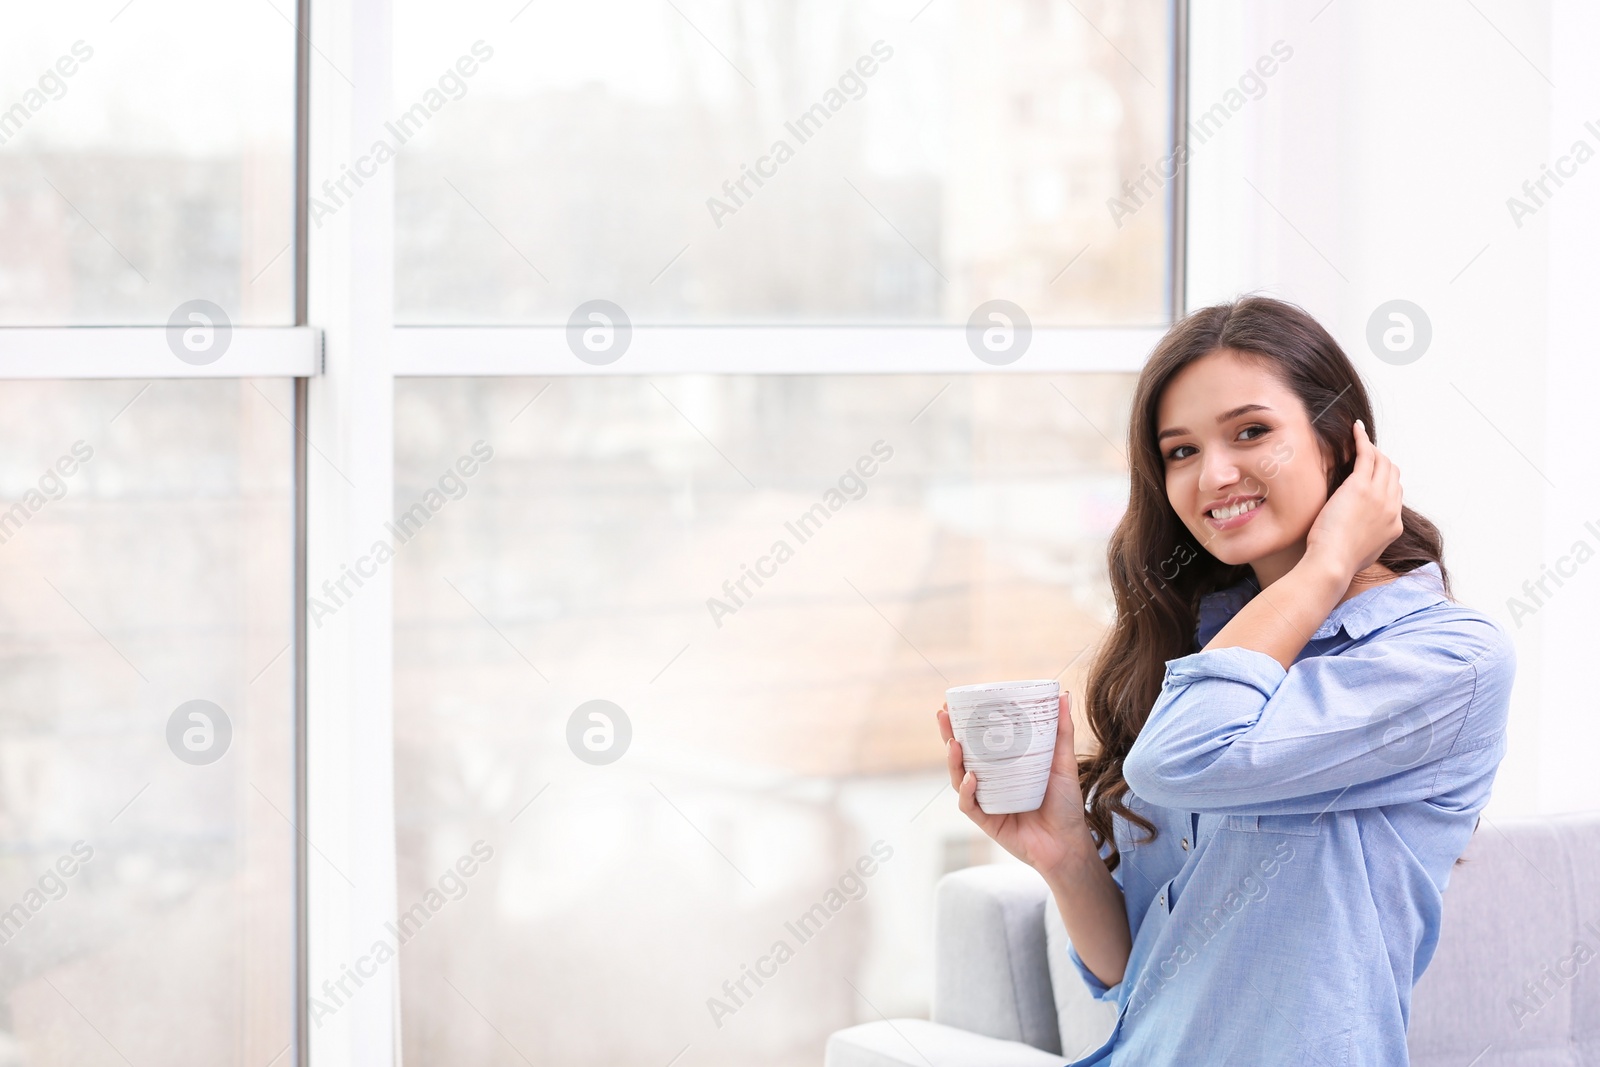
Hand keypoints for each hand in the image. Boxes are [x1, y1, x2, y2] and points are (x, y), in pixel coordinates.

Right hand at [937, 693, 1098, 877]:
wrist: (1069, 843)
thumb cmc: (1065, 804)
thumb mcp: (1063, 762)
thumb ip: (1061, 731)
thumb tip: (1062, 695)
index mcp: (1003, 766)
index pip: (976, 741)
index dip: (961, 723)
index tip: (953, 703)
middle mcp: (990, 781)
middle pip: (961, 756)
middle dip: (947, 735)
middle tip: (943, 715)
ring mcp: (986, 801)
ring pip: (959, 779)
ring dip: (953, 761)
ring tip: (954, 743)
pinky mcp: (987, 820)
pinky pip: (969, 805)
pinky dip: (968, 791)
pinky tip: (971, 778)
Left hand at [1305, 419, 1402, 578]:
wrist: (1333, 564)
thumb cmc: (1337, 562)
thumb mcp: (1363, 551)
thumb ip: (1369, 537)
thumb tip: (1360, 532)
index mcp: (1394, 524)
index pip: (1395, 493)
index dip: (1384, 480)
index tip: (1371, 473)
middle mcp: (1391, 507)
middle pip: (1392, 474)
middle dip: (1381, 461)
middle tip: (1364, 453)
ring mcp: (1378, 495)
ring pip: (1382, 462)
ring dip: (1372, 448)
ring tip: (1358, 439)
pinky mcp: (1360, 486)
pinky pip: (1366, 454)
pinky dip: (1362, 439)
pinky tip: (1355, 429)